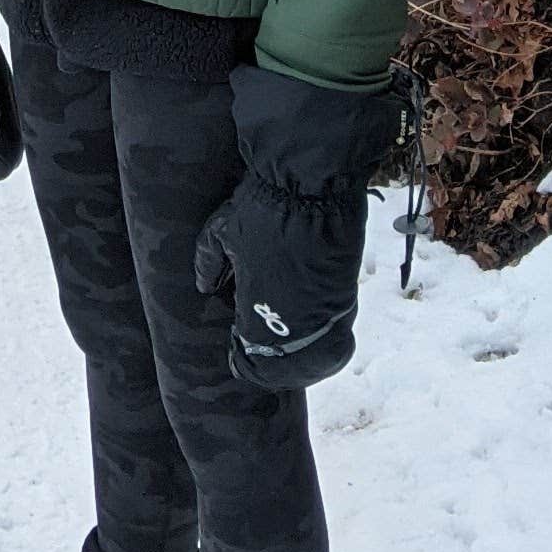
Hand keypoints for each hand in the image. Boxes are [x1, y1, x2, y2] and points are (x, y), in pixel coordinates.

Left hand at [192, 67, 397, 389]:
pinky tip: (307, 325)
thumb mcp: (222, 232)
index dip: (243, 362)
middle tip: (258, 350)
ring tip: (285, 345)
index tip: (237, 350)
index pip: (252, 361)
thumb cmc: (263, 206)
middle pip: (285, 370)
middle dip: (270, 367)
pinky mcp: (347, 297)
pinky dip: (322, 341)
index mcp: (258, 312)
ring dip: (299, 359)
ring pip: (315, 359)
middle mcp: (294, 323)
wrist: (313, 181)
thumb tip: (203, 286)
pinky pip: (335, 335)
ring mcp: (325, 313)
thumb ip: (209, 263)